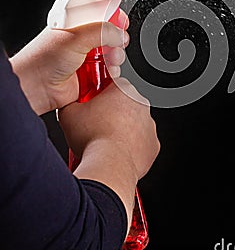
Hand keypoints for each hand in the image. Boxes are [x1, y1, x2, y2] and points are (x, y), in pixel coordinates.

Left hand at [10, 13, 128, 114]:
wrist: (35, 88)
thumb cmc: (42, 60)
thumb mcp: (76, 36)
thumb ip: (102, 30)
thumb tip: (120, 33)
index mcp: (74, 23)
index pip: (98, 12)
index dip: (112, 14)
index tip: (122, 20)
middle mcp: (79, 39)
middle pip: (108, 34)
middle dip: (117, 38)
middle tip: (118, 41)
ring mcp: (85, 57)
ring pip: (111, 52)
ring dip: (115, 56)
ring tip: (111, 58)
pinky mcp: (89, 74)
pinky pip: (108, 71)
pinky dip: (112, 71)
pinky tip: (108, 71)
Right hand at [58, 80, 159, 219]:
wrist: (109, 165)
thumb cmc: (93, 139)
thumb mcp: (68, 114)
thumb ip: (69, 102)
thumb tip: (66, 103)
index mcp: (123, 90)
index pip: (111, 84)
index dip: (99, 94)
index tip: (92, 103)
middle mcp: (140, 104)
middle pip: (123, 105)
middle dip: (110, 113)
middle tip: (95, 125)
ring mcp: (149, 125)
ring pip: (133, 124)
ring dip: (121, 130)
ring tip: (104, 141)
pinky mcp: (153, 144)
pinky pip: (141, 143)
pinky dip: (130, 147)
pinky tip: (116, 152)